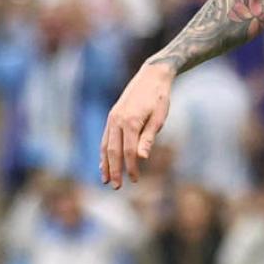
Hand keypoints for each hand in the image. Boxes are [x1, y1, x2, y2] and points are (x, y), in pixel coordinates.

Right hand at [100, 61, 175, 188]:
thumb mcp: (159, 117)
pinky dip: (104, 152)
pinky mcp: (112, 117)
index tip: (135, 180)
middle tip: (116, 187)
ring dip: (105, 164)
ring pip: (106, 146)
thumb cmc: (159, 98)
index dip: (131, 167)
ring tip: (106, 180)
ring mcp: (112, 118)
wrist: (151, 76)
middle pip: (113, 151)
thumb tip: (142, 158)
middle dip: (114, 171)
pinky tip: (104, 162)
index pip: (128, 152)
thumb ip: (149, 138)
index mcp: (131, 122)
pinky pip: (105, 138)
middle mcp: (117, 121)